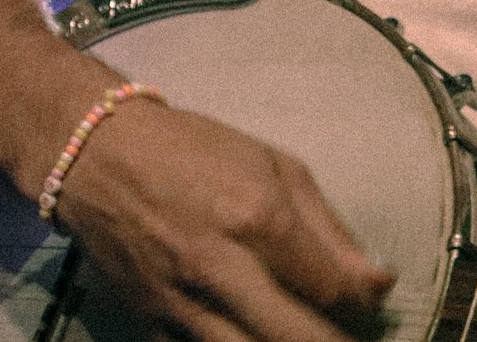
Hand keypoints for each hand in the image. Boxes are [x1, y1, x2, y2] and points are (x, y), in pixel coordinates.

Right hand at [49, 99, 395, 341]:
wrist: (99, 159)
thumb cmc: (196, 153)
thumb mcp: (276, 166)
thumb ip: (330, 229)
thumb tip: (377, 281)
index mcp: (258, 218)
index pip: (330, 289)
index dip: (363, 302)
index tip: (372, 299)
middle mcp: (221, 267)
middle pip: (297, 338)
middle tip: (348, 334)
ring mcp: (182, 304)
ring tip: (305, 333)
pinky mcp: (151, 325)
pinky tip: (255, 334)